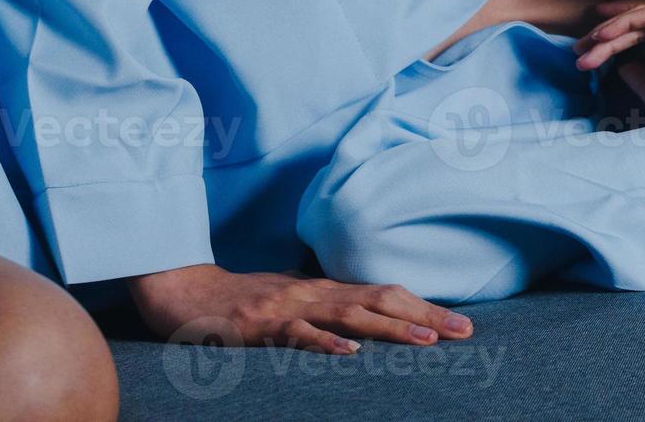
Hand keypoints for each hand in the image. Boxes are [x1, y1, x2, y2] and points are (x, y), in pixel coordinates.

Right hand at [127, 263, 473, 355]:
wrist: (180, 291)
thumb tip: (367, 326)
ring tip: (426, 340)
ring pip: (347, 316)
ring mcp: (286, 308)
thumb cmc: (238, 302)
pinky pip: (295, 335)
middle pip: (379, 301)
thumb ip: (326, 311)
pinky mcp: (257, 326)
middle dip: (424, 316)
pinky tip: (349, 353)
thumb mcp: (290, 303)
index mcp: (324, 290)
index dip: (424, 307)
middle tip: (464, 331)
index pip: (384, 295)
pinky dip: (323, 343)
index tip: (461, 324)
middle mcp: (313, 293)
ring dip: (390, 328)